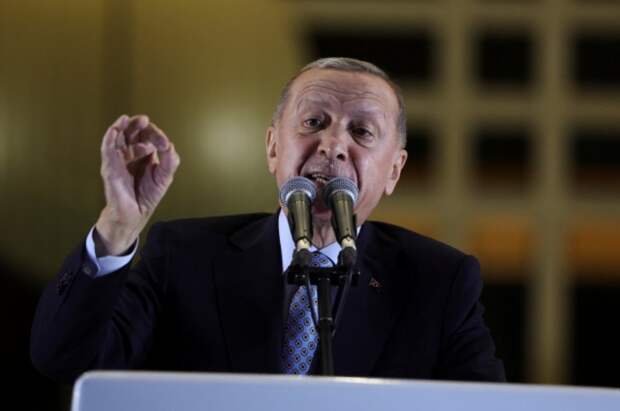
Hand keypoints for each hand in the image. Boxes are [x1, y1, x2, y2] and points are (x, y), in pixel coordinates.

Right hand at [94, 115, 179, 255]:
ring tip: (134, 121)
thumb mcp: (164, 176)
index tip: (164, 143)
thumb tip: (168, 144)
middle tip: (144, 120)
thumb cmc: (146, 196)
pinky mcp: (110, 168)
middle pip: (130, 133)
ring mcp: (117, 160)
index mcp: (143, 155)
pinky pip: (107, 149)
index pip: (146, 137)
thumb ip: (169, 160)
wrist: (133, 216)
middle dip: (137, 125)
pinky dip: (110, 137)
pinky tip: (116, 128)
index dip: (154, 134)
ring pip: (118, 137)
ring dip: (125, 127)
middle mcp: (129, 155)